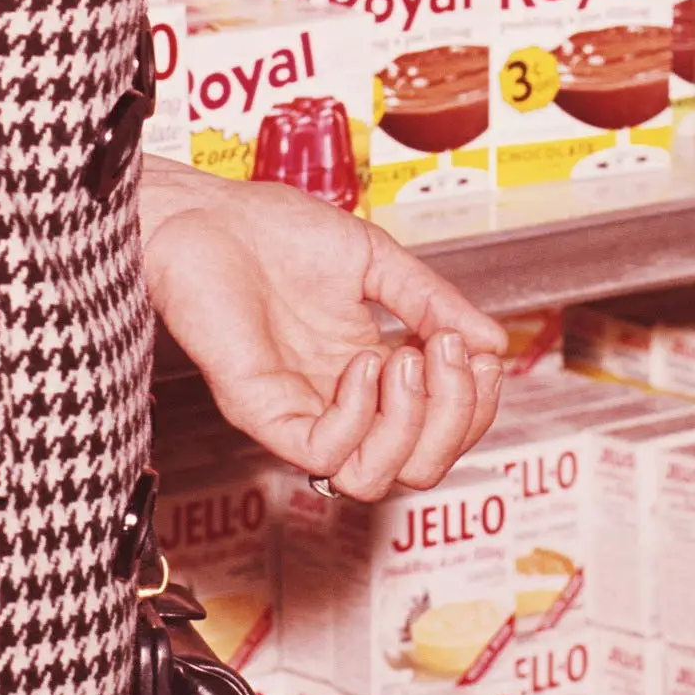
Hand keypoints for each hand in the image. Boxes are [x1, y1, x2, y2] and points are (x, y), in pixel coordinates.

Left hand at [143, 167, 507, 498]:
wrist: (203, 213)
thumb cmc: (272, 231)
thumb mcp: (377, 260)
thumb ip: (432, 302)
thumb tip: (491, 343)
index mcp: (367, 372)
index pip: (438, 431)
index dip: (473, 405)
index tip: (481, 352)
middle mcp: (337, 403)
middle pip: (417, 468)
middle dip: (456, 418)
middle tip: (447, 352)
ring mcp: (299, 412)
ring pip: (371, 480)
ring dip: (411, 424)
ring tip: (404, 355)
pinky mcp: (260, 411)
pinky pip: (321, 454)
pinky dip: (358, 416)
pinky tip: (362, 362)